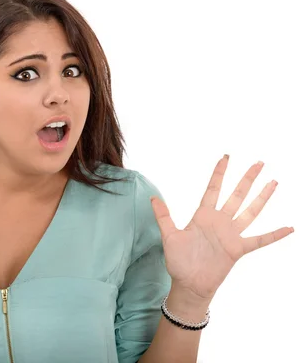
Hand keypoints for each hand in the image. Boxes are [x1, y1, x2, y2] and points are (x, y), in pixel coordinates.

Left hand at [151, 155, 293, 301]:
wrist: (188, 284)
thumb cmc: (178, 261)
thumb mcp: (169, 236)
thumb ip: (163, 216)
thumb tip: (152, 198)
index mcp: (203, 216)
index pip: (213, 189)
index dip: (219, 174)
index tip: (226, 158)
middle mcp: (219, 222)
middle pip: (236, 195)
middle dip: (247, 179)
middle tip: (259, 163)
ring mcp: (230, 235)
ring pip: (250, 211)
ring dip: (262, 197)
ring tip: (274, 182)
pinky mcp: (237, 249)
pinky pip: (259, 240)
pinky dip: (274, 235)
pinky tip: (289, 228)